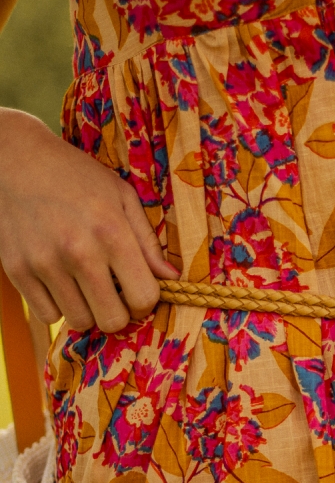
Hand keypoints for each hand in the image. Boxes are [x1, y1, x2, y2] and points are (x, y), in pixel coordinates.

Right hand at [0, 109, 178, 332]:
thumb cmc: (76, 176)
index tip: (137, 292)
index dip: (146, 302)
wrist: (14, 160)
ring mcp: (45, 263)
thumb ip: (147, 241)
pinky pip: (47, 316)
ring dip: (88, 311)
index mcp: (112, 233)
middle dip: (119, 313)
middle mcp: (79, 252)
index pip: (143, 297)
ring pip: (80, 322)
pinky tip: (62, 284)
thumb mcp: (122, 197)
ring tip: (86, 286)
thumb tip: (171, 276)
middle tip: (114, 295)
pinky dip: (58, 308)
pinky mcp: (17, 270)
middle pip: (112, 320)